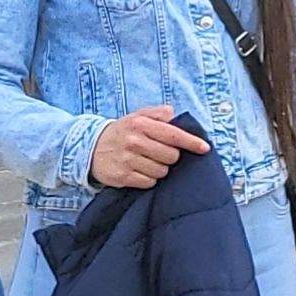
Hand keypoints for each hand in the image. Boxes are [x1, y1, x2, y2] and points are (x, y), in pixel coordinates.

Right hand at [88, 105, 208, 187]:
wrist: (90, 148)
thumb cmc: (122, 132)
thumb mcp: (137, 116)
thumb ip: (157, 113)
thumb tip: (174, 114)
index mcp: (141, 124)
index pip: (174, 134)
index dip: (192, 142)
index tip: (205, 148)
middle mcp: (134, 141)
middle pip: (171, 156)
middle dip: (170, 157)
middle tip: (159, 153)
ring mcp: (128, 160)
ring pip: (162, 171)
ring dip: (159, 169)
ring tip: (147, 162)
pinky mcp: (123, 177)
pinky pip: (150, 183)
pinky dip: (149, 179)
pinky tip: (139, 171)